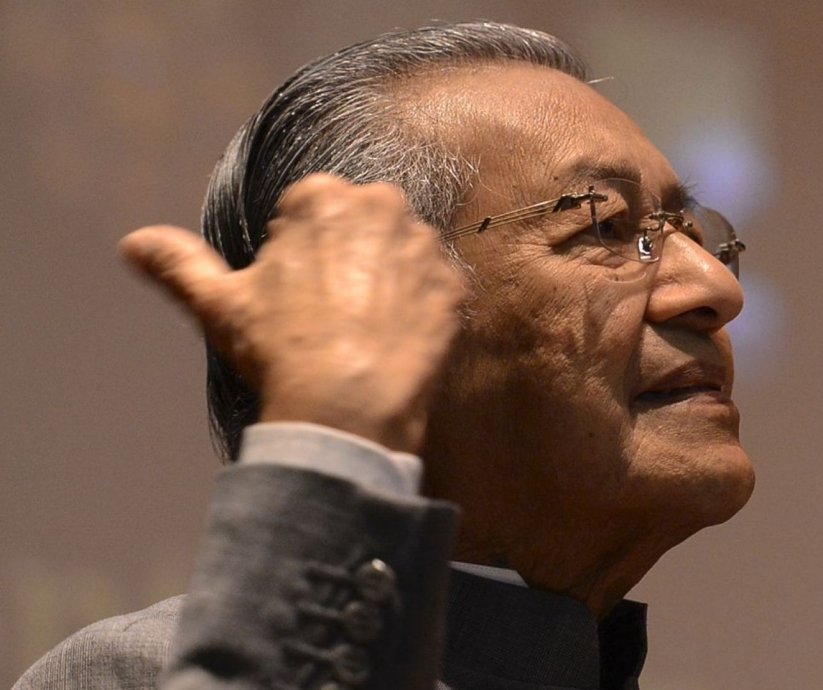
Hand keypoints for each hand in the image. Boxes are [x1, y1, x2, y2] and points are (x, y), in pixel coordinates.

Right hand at [119, 174, 464, 452]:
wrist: (347, 408)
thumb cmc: (280, 352)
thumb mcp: (220, 304)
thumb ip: (180, 264)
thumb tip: (133, 244)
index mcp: (321, 196)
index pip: (312, 213)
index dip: (301, 259)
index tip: (298, 298)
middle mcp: (380, 205)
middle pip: (362, 227)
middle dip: (349, 261)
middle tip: (332, 316)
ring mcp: (423, 243)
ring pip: (402, 254)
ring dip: (389, 282)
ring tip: (364, 331)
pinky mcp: (453, 283)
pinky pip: (438, 287)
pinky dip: (421, 310)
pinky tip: (396, 340)